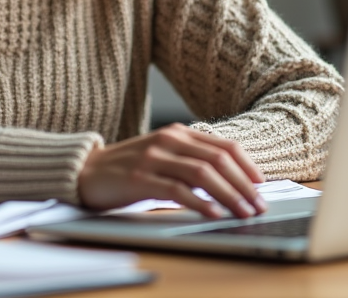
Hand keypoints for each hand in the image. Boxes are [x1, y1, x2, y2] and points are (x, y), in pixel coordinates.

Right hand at [77, 124, 266, 217]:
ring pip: (202, 174)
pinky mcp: (140, 178)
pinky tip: (213, 214)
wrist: (86, 171)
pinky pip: (177, 190)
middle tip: (259, 206)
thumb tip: (229, 182)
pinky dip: (199, 203)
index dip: (247, 166)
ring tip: (243, 213)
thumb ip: (190, 160)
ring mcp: (153, 158)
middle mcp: (168, 140)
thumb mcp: (163, 156)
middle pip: (218, 160)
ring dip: (228, 195)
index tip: (261, 186)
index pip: (224, 147)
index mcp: (178, 133)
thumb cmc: (128, 168)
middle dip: (244, 185)